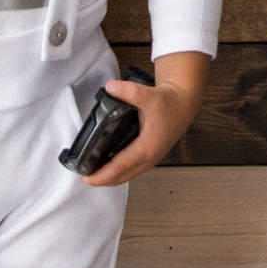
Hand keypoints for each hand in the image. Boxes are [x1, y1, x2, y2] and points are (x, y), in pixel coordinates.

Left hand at [78, 51, 209, 187]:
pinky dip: (118, 172)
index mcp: (147, 148)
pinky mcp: (150, 154)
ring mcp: (150, 158)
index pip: (119, 167)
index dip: (101, 175)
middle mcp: (149, 157)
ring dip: (110, 178)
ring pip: (127, 175)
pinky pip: (132, 169)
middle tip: (82, 177)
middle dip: (101, 180)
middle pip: (121, 177)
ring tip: (92, 173)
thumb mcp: (149, 95)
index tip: (85, 178)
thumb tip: (111, 87)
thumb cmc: (170, 103)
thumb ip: (129, 91)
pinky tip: (109, 165)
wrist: (184, 103)